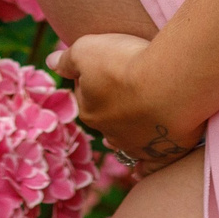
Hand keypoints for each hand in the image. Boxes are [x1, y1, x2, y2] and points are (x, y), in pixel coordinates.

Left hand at [49, 33, 206, 172]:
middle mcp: (111, 133)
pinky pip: (151, 166)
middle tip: (130, 83)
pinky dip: (146, 167)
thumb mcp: (87, 49)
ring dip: (129, 132)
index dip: (97, 74)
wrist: (168, 82)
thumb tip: (50, 62)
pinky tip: (142, 168)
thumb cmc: (125, 63)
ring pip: (127, 141)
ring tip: (136, 119)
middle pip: (108, 117)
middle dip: (114, 103)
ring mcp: (138, 145)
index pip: (87, 93)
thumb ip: (67, 58)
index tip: (112, 60)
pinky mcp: (164, 152)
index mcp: (89, 111)